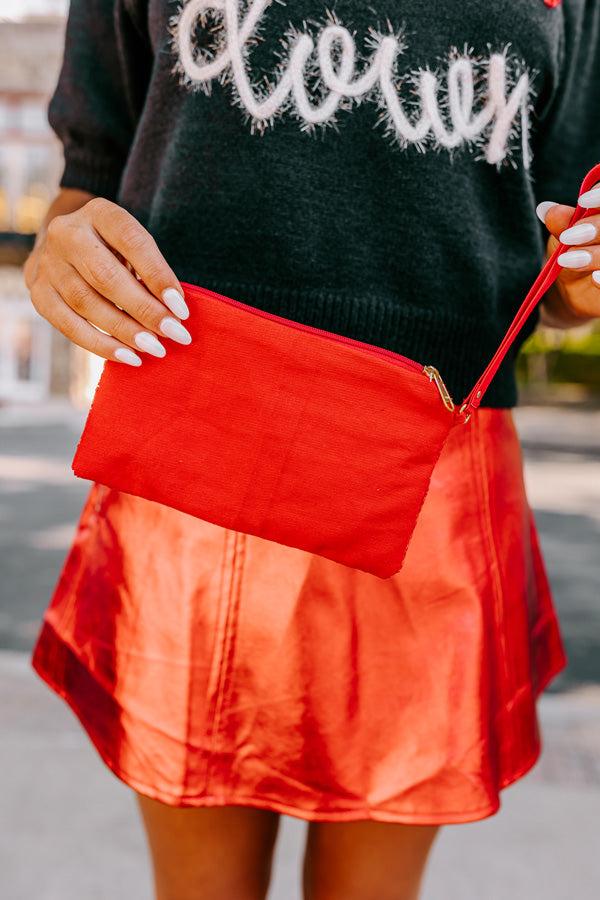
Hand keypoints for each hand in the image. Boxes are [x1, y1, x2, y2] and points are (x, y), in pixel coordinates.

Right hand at [24, 195, 190, 366]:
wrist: (67, 246)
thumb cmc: (115, 250)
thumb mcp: (134, 247)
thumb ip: (150, 272)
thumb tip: (173, 315)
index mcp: (99, 212)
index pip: (132, 241)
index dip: (158, 276)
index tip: (181, 308)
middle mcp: (66, 233)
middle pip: (106, 276)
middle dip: (144, 310)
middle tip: (174, 334)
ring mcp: (47, 263)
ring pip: (86, 303)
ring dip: (125, 331)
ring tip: (155, 349)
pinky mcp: (38, 292)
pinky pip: (68, 325)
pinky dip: (100, 344)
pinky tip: (128, 357)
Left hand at [536, 182, 599, 328]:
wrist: (575, 293)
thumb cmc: (571, 257)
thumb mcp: (563, 241)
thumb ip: (560, 225)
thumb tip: (546, 209)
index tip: (583, 202)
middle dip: (595, 227)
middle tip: (567, 237)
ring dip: (595, 254)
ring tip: (567, 259)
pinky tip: (595, 278)